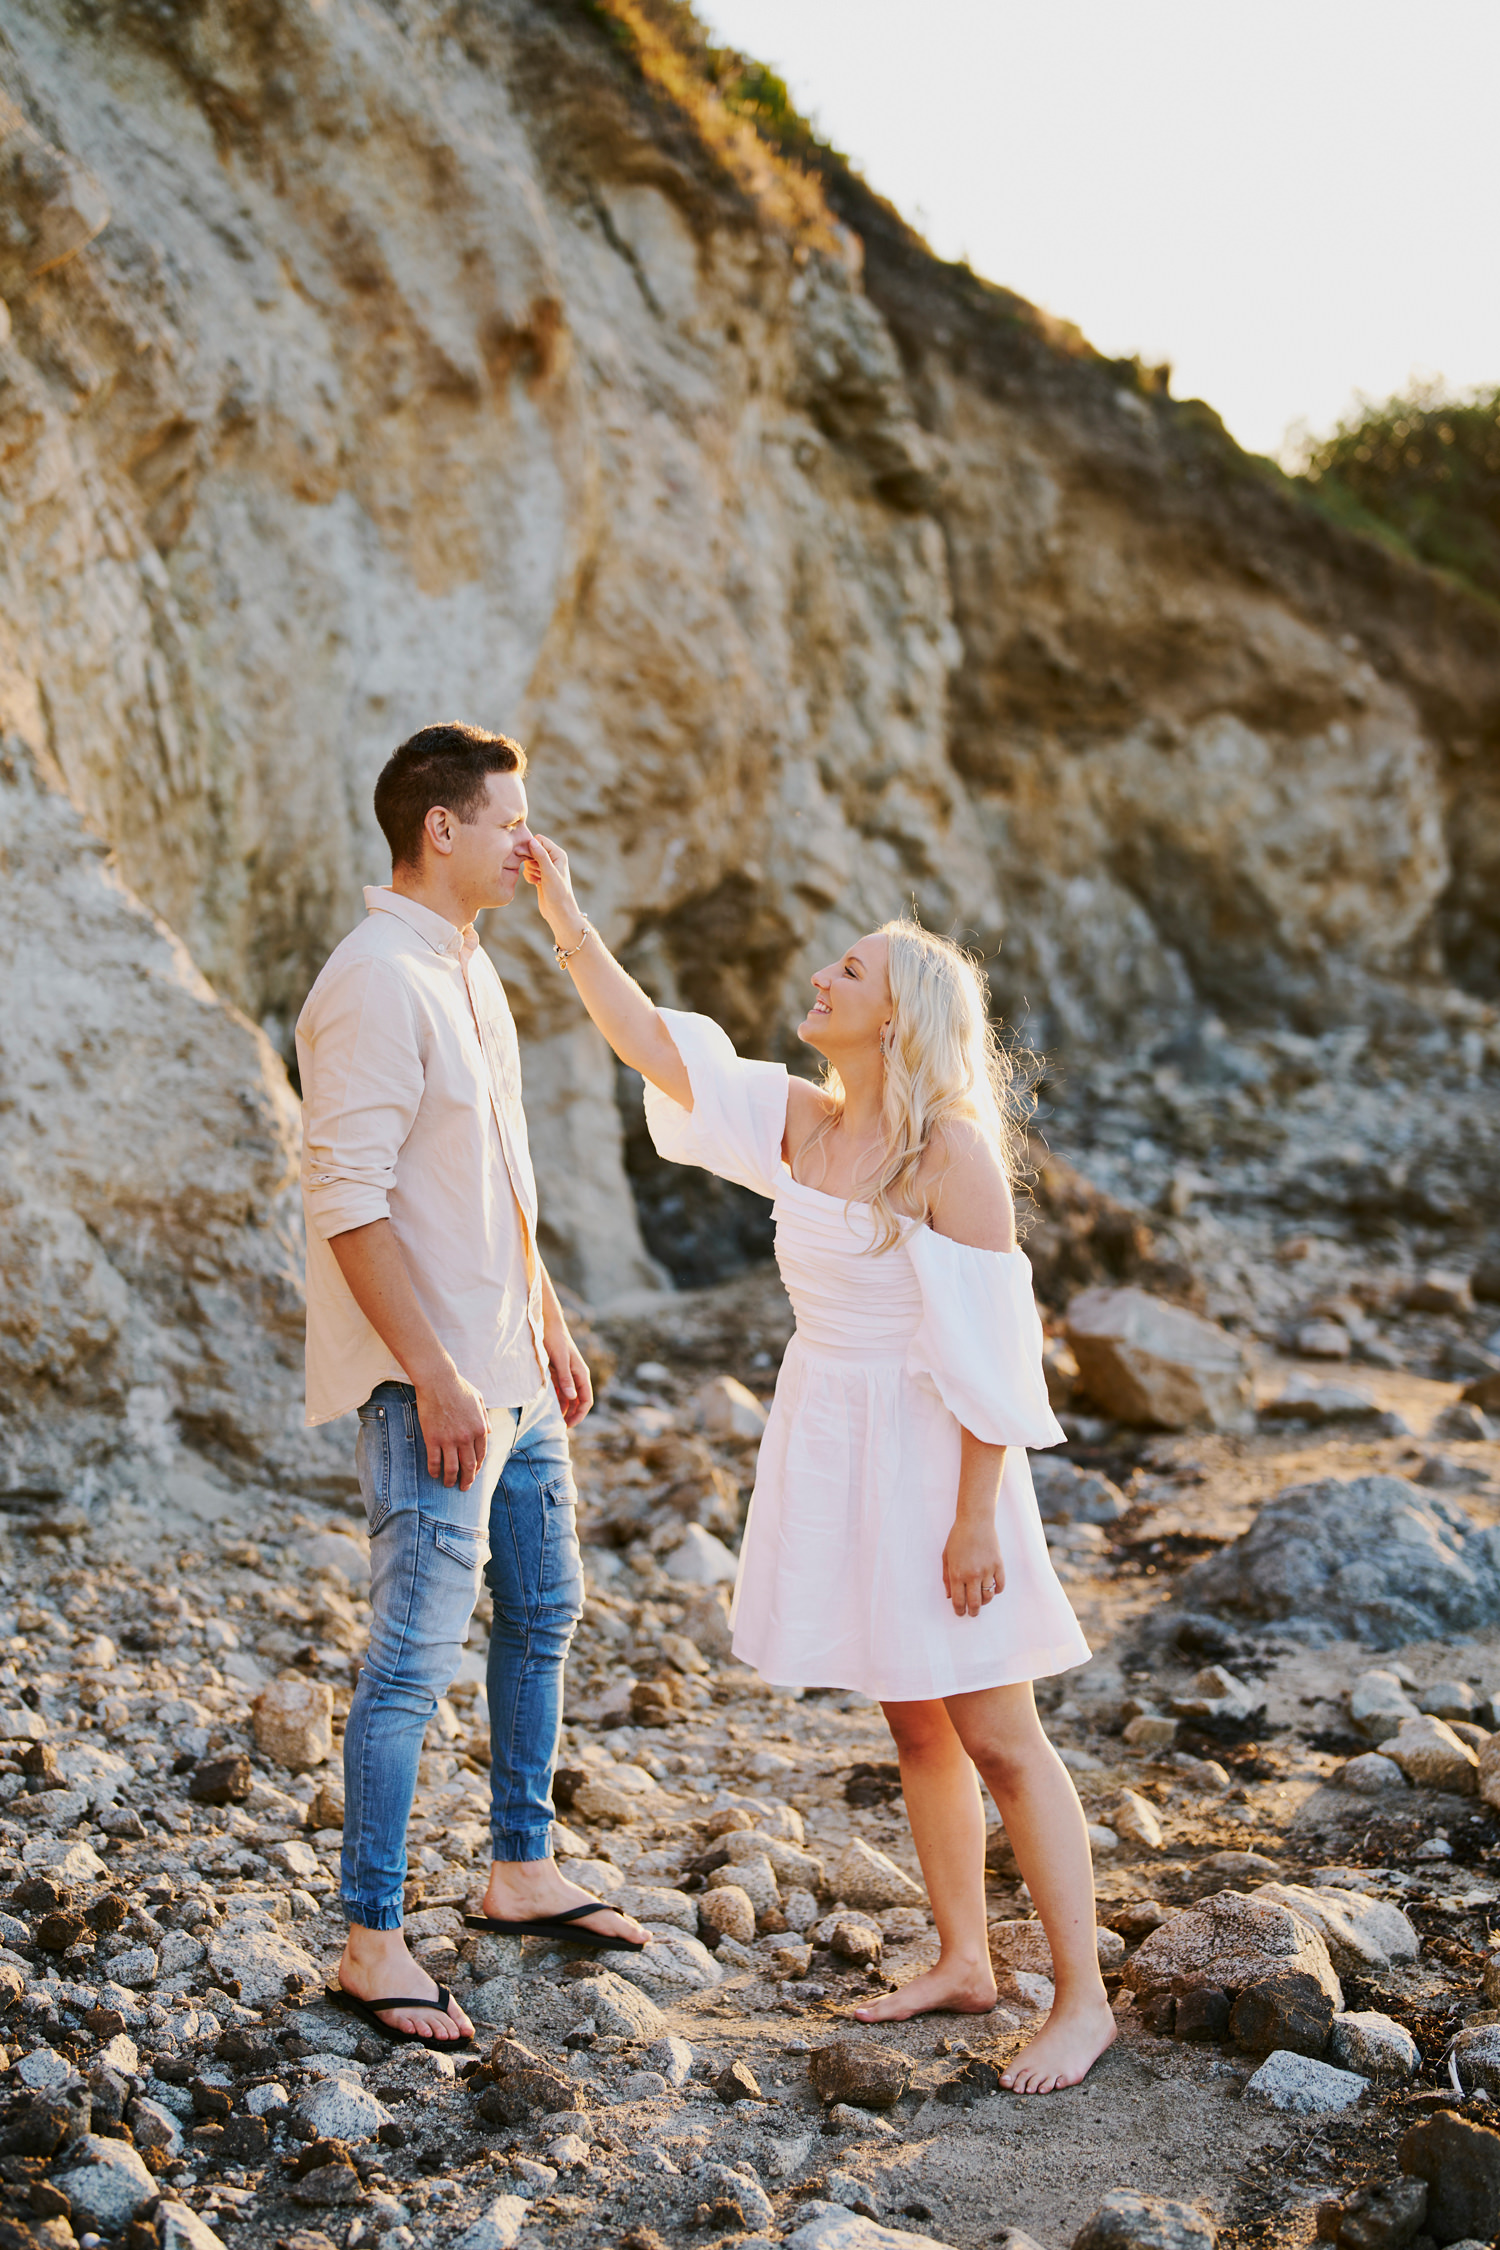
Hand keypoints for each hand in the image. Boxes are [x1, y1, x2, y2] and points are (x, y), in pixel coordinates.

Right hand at [412, 1365, 489, 1489]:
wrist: (438, 1381)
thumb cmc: (459, 1387)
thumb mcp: (479, 1400)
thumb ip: (484, 1418)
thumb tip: (489, 1432)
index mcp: (479, 1428)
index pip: (481, 1455)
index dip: (477, 1467)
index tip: (474, 1473)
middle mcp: (466, 1437)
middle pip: (469, 1466)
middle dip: (468, 1480)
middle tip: (464, 1487)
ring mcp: (449, 1439)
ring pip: (452, 1468)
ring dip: (451, 1479)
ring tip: (449, 1484)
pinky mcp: (433, 1439)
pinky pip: (434, 1461)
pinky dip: (435, 1470)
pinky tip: (434, 1474)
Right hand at [523, 833, 584, 948]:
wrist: (559, 912)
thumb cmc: (558, 893)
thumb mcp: (549, 873)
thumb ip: (540, 856)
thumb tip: (531, 840)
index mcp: (558, 854)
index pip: (539, 840)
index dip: (530, 846)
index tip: (525, 857)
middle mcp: (552, 859)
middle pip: (533, 849)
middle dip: (529, 859)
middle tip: (535, 871)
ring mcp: (546, 868)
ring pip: (529, 860)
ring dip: (529, 869)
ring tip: (538, 879)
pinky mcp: (540, 876)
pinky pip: (528, 870)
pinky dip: (529, 876)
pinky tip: (535, 883)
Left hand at [545, 1323, 593, 1428]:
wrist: (547, 1324)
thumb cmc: (555, 1340)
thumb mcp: (560, 1360)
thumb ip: (566, 1378)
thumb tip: (573, 1397)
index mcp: (581, 1374)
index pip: (586, 1400)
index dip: (579, 1415)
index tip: (568, 1426)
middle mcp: (576, 1376)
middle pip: (578, 1402)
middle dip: (571, 1415)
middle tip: (559, 1427)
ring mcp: (567, 1375)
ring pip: (568, 1398)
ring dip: (562, 1409)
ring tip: (551, 1420)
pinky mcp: (557, 1373)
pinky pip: (558, 1391)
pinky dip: (555, 1400)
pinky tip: (546, 1407)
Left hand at [942, 1513, 1004, 1617]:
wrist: (975, 1521)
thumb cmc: (958, 1538)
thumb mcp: (946, 1557)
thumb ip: (946, 1578)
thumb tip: (950, 1596)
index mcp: (957, 1574)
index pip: (959, 1601)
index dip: (960, 1611)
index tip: (961, 1613)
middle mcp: (972, 1575)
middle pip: (975, 1603)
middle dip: (973, 1612)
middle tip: (972, 1613)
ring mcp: (987, 1570)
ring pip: (988, 1597)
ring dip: (984, 1602)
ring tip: (981, 1600)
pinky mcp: (998, 1565)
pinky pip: (1000, 1586)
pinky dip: (996, 1591)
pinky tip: (992, 1589)